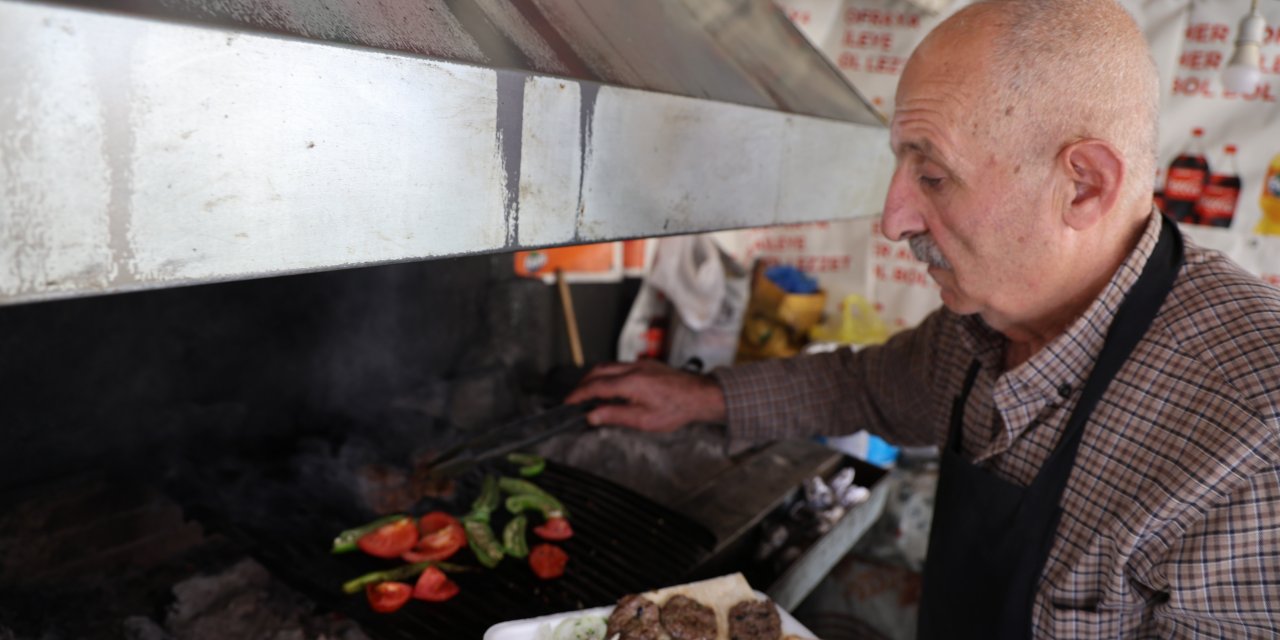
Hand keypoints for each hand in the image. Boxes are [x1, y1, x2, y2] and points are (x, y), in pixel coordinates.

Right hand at [564, 360, 726, 432]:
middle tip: (575, 398)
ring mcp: (641, 364)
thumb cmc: (677, 409)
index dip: (579, 394)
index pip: (596, 387)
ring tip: (589, 394)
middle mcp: (634, 369)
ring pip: (609, 366)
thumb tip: (592, 415)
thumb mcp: (644, 420)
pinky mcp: (647, 365)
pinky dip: (609, 375)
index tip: (568, 402)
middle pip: (598, 371)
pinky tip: (610, 388)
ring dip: (595, 378)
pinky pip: (621, 366)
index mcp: (632, 383)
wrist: (700, 395)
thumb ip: (615, 416)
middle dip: (583, 383)